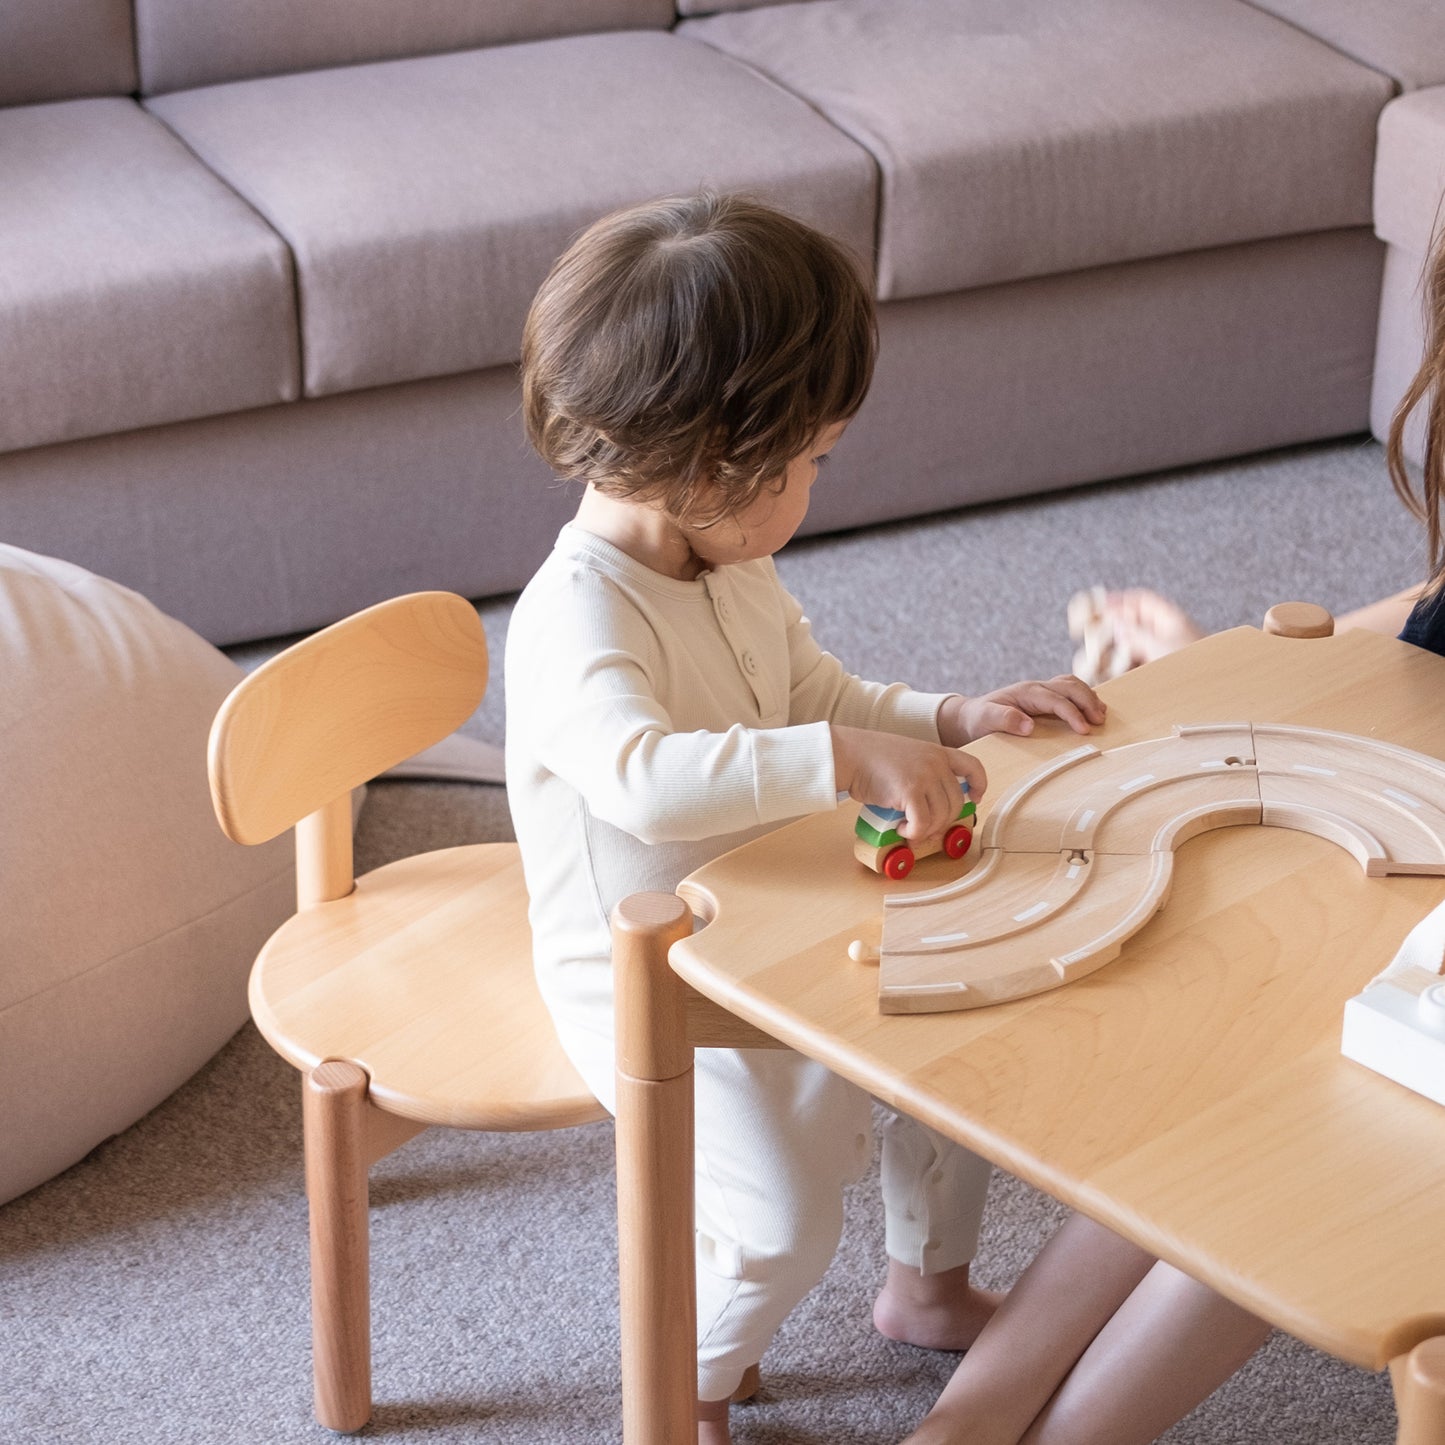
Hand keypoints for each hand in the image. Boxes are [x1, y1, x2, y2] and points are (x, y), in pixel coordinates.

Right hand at [832, 725, 985, 841]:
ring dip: (926, 830)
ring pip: (942, 817)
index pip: (973, 766)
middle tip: (925, 829)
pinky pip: (923, 824)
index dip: (979, 785)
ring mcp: (925, 776)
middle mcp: (936, 763)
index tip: (974, 797)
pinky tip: (902, 829)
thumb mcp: (908, 757)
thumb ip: (924, 775)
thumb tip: (932, 810)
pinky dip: (914, 833)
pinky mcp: (911, 792)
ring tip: (908, 828)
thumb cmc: (870, 758)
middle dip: (943, 822)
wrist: (848, 754)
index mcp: (938, 752)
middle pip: (957, 802)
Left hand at [939, 676, 1105, 744]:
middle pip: (1069, 687)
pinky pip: (1069, 691)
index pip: (1055, 700)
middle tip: (1100, 721)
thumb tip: (1029, 726)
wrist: (971, 715)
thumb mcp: (985, 720)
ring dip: (1089, 697)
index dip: (1072, 713)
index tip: (1084, 730)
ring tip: (1102, 715)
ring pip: (1072, 685)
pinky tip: (1093, 710)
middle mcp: (1036, 688)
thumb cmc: (979, 719)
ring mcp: (1042, 691)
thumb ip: (1004, 720)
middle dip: (1087, 702)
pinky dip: (1084, 697)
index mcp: (1025, 692)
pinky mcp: (1045, 698)